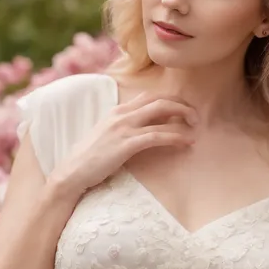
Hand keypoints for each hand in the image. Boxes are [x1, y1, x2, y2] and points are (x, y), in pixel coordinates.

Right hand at [48, 93, 196, 197]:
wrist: (71, 173)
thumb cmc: (90, 158)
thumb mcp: (107, 135)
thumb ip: (125, 128)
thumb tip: (145, 129)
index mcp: (118, 110)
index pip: (150, 96)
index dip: (170, 99)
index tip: (184, 109)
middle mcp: (122, 114)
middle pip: (160, 99)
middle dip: (182, 105)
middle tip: (195, 116)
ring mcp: (124, 128)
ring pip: (161, 112)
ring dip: (183, 117)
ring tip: (196, 127)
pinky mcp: (126, 144)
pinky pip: (157, 135)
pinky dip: (176, 137)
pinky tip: (186, 142)